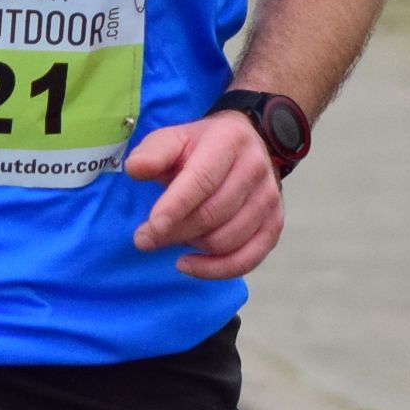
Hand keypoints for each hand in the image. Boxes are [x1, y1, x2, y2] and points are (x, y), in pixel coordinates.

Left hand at [125, 110, 284, 279]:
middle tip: (144, 239)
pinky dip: (215, 270)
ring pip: (226, 240)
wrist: (242, 146)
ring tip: (172, 236)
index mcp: (229, 140)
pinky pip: (247, 259)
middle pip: (212, 214)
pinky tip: (189, 264)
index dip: (175, 208)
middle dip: (174, 232)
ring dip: (193, 247)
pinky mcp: (274, 223)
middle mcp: (255, 168)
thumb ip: (153, 153)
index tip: (149, 229)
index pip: (202, 180)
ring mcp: (269, 197)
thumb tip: (135, 168)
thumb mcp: (173, 139)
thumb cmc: (198, 147)